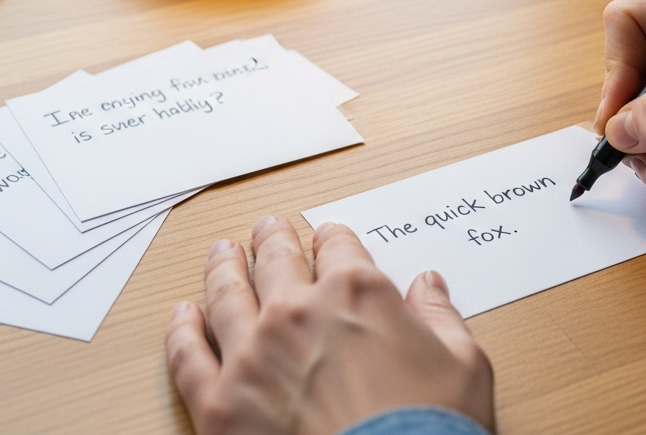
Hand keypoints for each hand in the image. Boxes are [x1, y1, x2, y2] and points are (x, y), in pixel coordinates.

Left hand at [165, 216, 494, 434]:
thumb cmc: (433, 430)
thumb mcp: (463, 365)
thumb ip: (440, 317)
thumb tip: (430, 285)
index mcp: (357, 293)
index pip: (338, 247)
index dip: (332, 239)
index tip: (326, 238)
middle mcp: (297, 312)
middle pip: (276, 261)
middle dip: (272, 241)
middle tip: (266, 230)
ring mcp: (251, 355)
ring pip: (226, 295)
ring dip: (223, 269)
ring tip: (221, 254)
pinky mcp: (219, 403)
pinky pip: (189, 357)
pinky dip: (182, 331)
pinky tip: (183, 316)